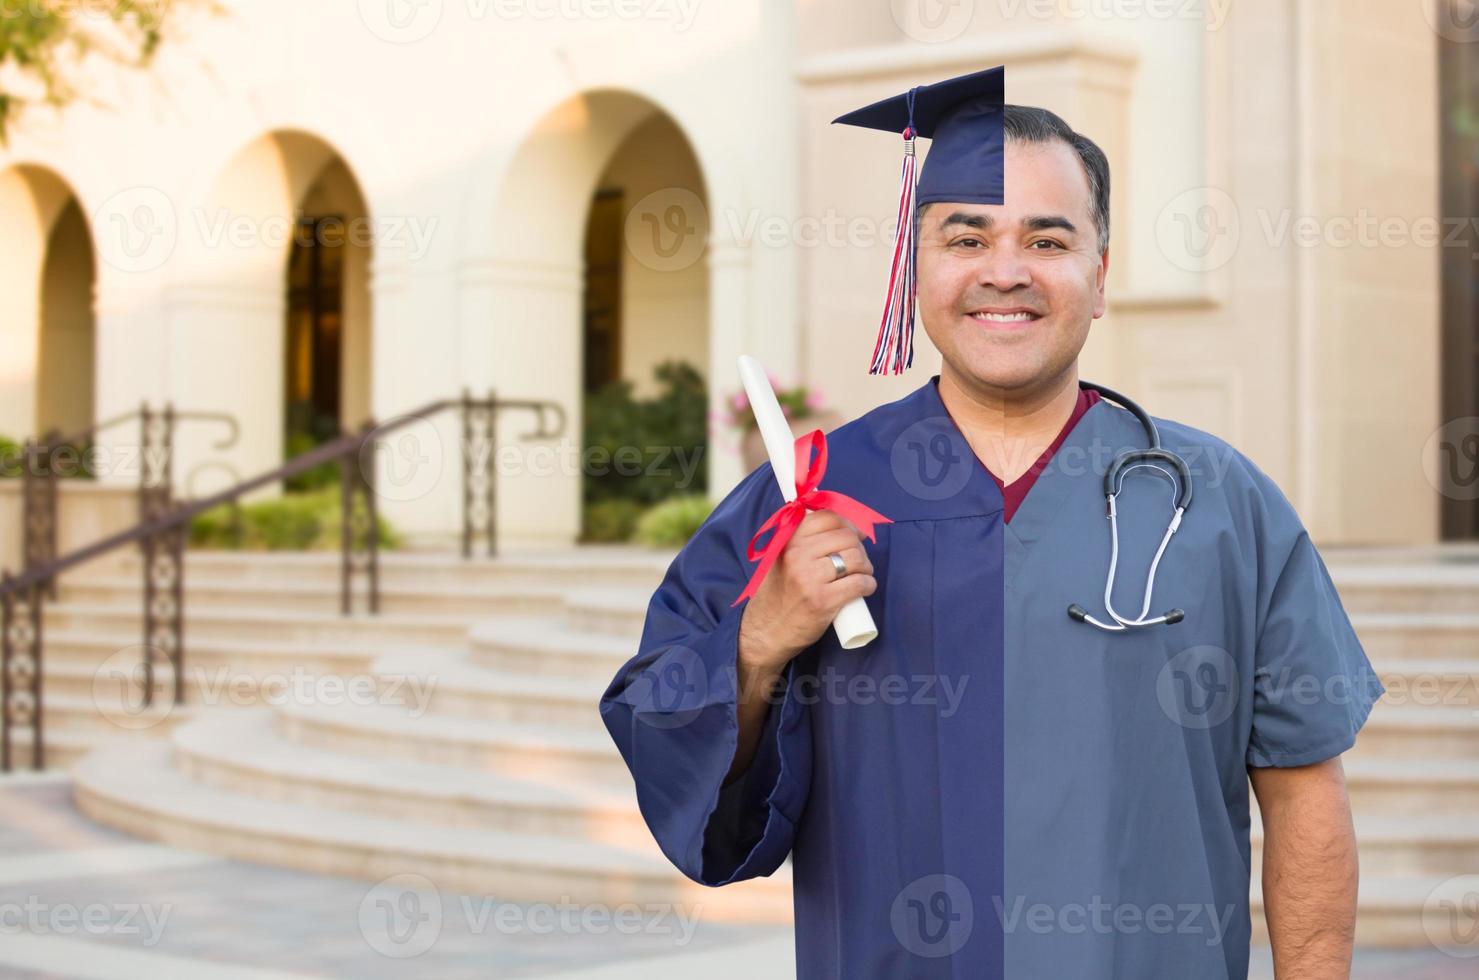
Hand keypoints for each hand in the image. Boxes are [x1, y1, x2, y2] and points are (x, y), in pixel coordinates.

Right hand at [737, 509, 876, 673]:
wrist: (765, 630)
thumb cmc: (778, 594)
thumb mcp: (779, 558)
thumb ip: (799, 540)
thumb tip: (838, 525)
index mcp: (788, 541)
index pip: (828, 518)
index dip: (848, 524)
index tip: (855, 535)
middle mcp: (798, 555)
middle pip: (846, 537)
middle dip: (860, 548)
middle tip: (858, 561)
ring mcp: (810, 578)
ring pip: (856, 559)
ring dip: (866, 567)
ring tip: (861, 575)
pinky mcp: (823, 601)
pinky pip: (859, 583)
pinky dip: (868, 584)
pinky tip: (864, 588)